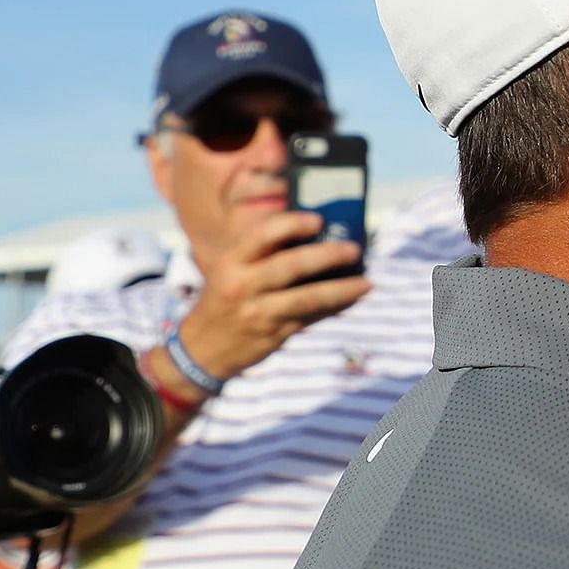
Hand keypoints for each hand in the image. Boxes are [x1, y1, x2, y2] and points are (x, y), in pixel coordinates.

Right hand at [176, 211, 369, 381]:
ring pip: (307, 298)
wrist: (202, 348)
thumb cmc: (225, 300)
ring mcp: (258, 312)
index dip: (292, 224)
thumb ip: (262, 255)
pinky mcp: (273, 334)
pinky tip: (353, 299)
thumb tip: (316, 237)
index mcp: (231, 261)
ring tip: (366, 283)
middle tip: (354, 249)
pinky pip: (310, 317)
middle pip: (291, 265)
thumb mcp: (230, 271)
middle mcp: (242, 285)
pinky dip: (334, 308)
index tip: (318, 219)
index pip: (262, 235)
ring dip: (341, 290)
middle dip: (327, 255)